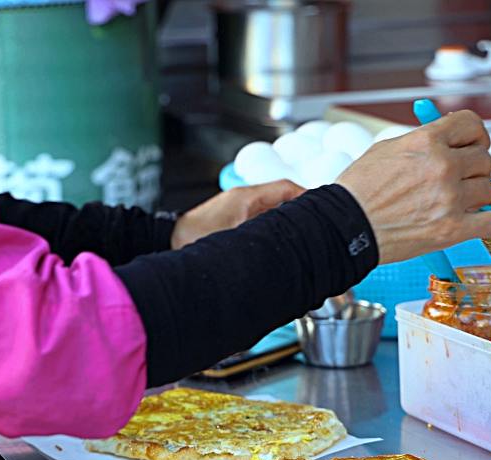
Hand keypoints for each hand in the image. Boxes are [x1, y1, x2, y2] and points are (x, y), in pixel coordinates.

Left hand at [171, 180, 304, 249]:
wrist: (169, 241)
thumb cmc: (193, 237)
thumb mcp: (233, 237)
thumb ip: (262, 236)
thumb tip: (286, 239)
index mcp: (246, 197)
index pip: (286, 187)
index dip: (307, 196)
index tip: (321, 206)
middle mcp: (244, 199)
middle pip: (283, 197)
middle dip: (300, 209)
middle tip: (316, 222)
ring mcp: (238, 208)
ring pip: (272, 208)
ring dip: (286, 218)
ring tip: (300, 233)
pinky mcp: (233, 220)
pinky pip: (261, 218)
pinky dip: (272, 226)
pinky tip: (276, 241)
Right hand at [335, 110, 490, 264]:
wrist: (345, 227)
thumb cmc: (358, 192)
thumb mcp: (387, 150)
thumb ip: (421, 142)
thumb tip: (446, 141)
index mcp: (426, 141)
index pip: (472, 124)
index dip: (475, 134)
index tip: (472, 144)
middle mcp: (442, 166)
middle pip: (484, 159)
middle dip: (473, 168)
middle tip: (459, 179)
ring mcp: (449, 199)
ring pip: (488, 189)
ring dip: (476, 195)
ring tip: (457, 202)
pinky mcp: (452, 229)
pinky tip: (482, 221)